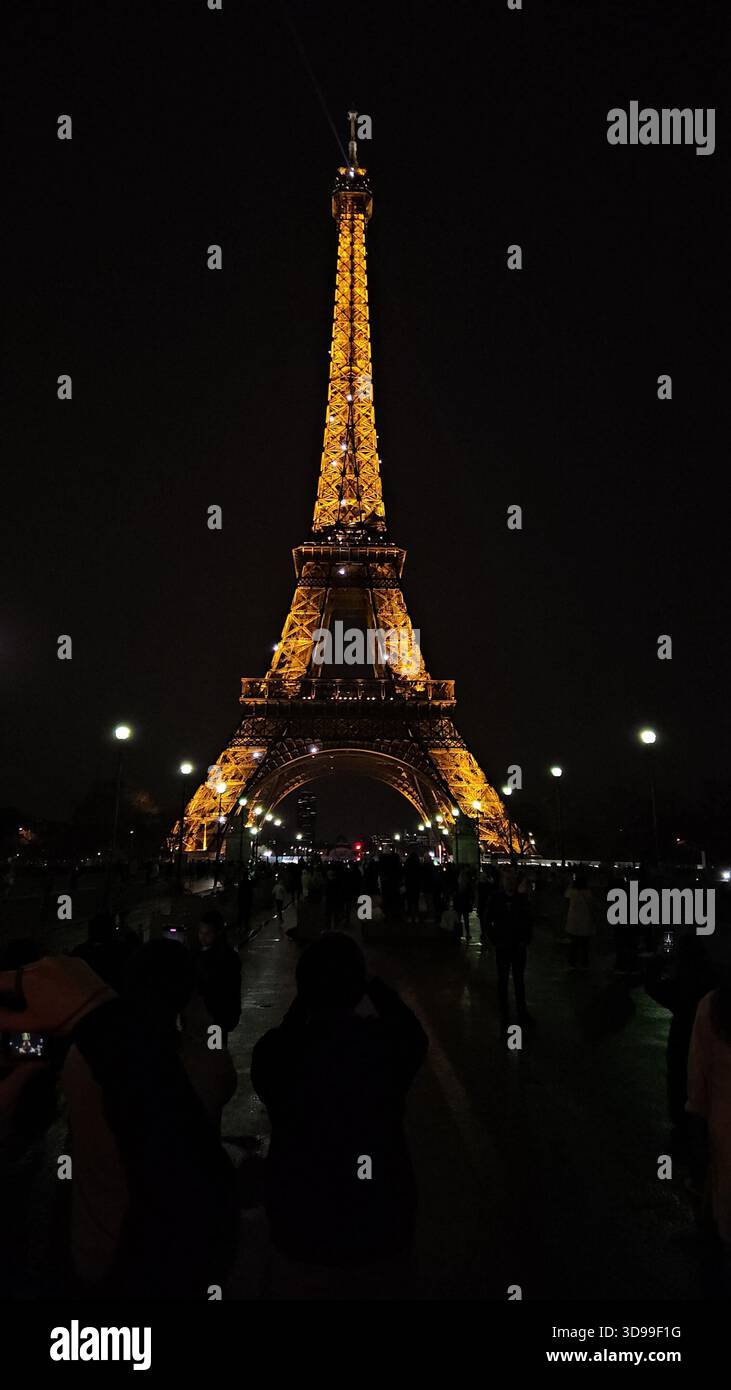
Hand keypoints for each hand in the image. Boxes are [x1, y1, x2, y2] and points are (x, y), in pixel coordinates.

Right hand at [0, 956, 114, 1036]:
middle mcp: (42, 962)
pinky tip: (62, 989)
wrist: (99, 1012)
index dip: (0, 990)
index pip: (1, 979)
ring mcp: (60, 958)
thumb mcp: (30, 1023)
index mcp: (27, 978)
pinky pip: (58, 965)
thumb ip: (5, 1018)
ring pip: (39, 968)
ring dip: (37, 979)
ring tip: (46, 996)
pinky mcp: (76, 960)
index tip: (2, 998)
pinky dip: (55, 974)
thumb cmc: (61, 1019)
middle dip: (18, 986)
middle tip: (25, 1002)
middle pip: (20, 973)